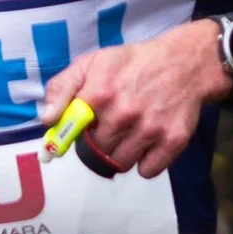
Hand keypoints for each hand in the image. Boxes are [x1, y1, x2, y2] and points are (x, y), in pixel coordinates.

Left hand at [41, 22, 224, 177]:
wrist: (185, 63)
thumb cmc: (133, 63)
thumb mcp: (93, 62)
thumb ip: (63, 87)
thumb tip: (47, 119)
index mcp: (99, 93)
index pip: (71, 132)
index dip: (73, 135)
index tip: (78, 135)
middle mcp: (124, 114)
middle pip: (96, 151)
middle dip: (100, 142)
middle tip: (112, 126)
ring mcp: (149, 130)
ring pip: (120, 164)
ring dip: (121, 154)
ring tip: (130, 133)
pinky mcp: (172, 142)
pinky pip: (147, 171)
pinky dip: (145, 162)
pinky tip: (147, 143)